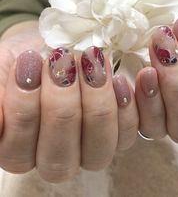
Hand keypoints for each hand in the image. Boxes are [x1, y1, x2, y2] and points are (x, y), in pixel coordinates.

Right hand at [0, 23, 138, 181]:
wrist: (56, 47)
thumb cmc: (29, 61)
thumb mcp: (4, 72)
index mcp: (22, 151)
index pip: (19, 151)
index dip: (25, 109)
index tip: (31, 62)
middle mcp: (60, 157)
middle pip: (61, 156)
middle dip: (62, 106)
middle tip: (63, 63)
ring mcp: (95, 147)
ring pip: (100, 149)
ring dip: (97, 105)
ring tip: (94, 65)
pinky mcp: (124, 130)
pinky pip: (137, 131)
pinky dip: (136, 107)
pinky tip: (126, 79)